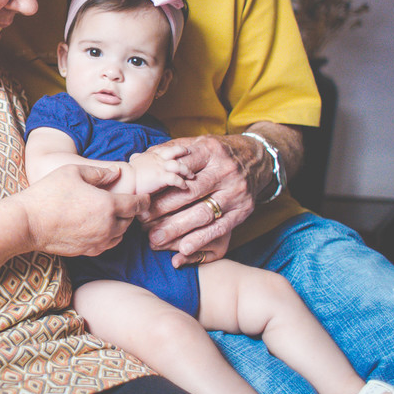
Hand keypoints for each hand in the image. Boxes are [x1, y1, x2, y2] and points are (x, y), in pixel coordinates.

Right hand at [16, 165, 147, 257]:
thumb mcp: (73, 171)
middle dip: (130, 212)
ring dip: (120, 225)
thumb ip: (99, 172)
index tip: (145, 198)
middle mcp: (107, 227)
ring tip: (112, 215)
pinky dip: (109, 236)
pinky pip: (107, 245)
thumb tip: (116, 173)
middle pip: (129, 221)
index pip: (136, 204)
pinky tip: (100, 227)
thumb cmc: (49, 193)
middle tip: (126, 203)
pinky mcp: (87, 251)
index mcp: (108, 205)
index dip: (144, 200)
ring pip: (120, 235)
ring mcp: (98, 241)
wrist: (28, 222)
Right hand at [128, 147, 192, 194]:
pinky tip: (185, 187)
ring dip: (187, 170)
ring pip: (179, 165)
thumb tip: (134, 158)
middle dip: (183, 151)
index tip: (179, 150)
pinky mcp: (161, 177)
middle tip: (189, 153)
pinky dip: (182, 183)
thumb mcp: (132, 162)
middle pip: (174, 151)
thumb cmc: (126, 174)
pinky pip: (176, 179)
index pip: (164, 149)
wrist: (124, 180)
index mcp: (150, 155)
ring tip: (192, 175)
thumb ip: (137, 160)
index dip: (173, 149)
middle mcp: (157, 159)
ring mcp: (160, 168)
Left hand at [139, 135, 258, 265]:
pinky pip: (220, 228)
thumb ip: (168, 151)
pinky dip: (201, 239)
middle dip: (163, 209)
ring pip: (203, 213)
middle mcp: (225, 171)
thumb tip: (137, 158)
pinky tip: (183, 249)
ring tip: (156, 238)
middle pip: (190, 193)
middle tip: (142, 221)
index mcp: (210, 151)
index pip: (180, 169)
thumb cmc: (216, 154)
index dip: (159, 184)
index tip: (140, 197)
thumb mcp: (196, 144)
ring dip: (178, 228)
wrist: (257, 159)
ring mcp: (235, 192)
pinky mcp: (243, 210)